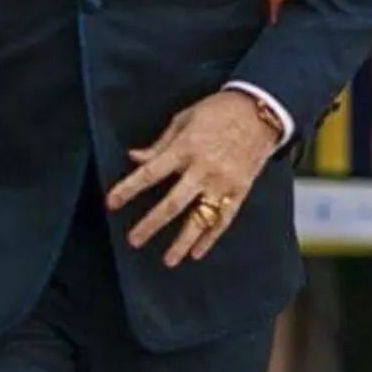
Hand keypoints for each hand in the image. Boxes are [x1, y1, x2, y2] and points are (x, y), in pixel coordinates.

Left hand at [106, 91, 281, 267]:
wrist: (260, 111)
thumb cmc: (217, 111)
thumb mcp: (184, 119)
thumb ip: (160, 144)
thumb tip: (134, 158)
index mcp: (185, 148)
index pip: (150, 173)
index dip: (128, 189)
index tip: (111, 203)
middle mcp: (202, 169)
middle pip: (172, 204)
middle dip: (151, 224)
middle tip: (133, 240)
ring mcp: (223, 182)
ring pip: (199, 218)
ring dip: (182, 241)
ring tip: (168, 260)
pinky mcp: (240, 190)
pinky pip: (224, 219)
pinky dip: (210, 237)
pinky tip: (197, 252)